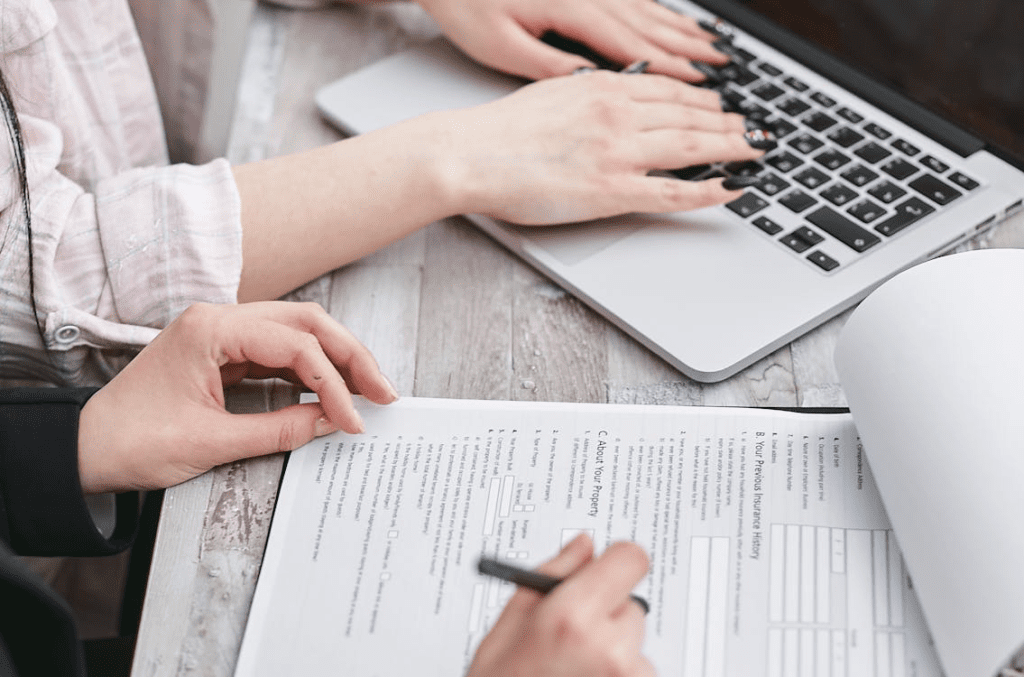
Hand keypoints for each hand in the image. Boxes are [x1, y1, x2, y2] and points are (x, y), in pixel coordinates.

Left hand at [77, 302, 397, 493]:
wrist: (86, 449)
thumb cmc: (132, 441)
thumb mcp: (211, 442)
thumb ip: (280, 429)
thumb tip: (332, 422)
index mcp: (212, 329)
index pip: (296, 346)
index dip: (334, 383)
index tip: (354, 419)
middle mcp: (220, 319)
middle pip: (306, 323)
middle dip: (350, 356)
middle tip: (383, 391)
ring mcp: (223, 333)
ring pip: (298, 333)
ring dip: (336, 360)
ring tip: (369, 390)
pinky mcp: (225, 352)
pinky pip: (281, 353)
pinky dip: (312, 371)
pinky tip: (333, 391)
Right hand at [409, 70, 762, 223]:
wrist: (470, 154)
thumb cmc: (501, 130)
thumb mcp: (553, 91)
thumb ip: (590, 92)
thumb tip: (613, 92)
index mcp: (604, 89)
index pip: (670, 90)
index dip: (705, 99)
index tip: (722, 105)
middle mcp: (619, 115)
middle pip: (691, 116)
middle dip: (729, 123)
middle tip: (753, 131)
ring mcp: (618, 153)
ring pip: (691, 147)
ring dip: (730, 149)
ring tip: (753, 154)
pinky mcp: (611, 190)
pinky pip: (673, 191)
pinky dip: (708, 190)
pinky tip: (731, 189)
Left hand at [417, 0, 726, 80]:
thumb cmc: (466, 5)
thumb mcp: (500, 46)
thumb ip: (550, 65)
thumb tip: (590, 84)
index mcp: (572, 11)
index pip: (633, 46)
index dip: (670, 68)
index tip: (701, 85)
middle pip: (650, 25)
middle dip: (690, 49)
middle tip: (723, 67)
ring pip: (646, 9)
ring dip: (681, 29)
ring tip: (711, 45)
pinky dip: (658, 12)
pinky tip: (671, 21)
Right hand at [469, 533, 652, 676]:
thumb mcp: (507, 629)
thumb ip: (551, 576)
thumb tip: (582, 546)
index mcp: (571, 617)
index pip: (630, 559)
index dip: (616, 563)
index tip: (605, 571)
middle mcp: (609, 648)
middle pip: (630, 604)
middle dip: (605, 616)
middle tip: (570, 641)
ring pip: (634, 644)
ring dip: (613, 653)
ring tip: (572, 674)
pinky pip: (638, 674)